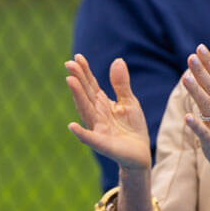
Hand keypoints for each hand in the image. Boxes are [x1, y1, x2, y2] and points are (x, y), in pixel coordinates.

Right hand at [65, 54, 150, 170]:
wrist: (140, 153)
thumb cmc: (132, 127)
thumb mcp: (129, 101)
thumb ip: (121, 84)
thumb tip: (117, 60)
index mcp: (102, 104)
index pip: (91, 85)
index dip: (84, 71)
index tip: (77, 57)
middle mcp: (96, 114)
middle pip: (86, 94)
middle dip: (78, 79)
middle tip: (69, 64)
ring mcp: (98, 129)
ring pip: (86, 110)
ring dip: (78, 96)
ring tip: (70, 80)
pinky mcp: (104, 144)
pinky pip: (91, 138)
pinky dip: (81, 133)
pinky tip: (72, 126)